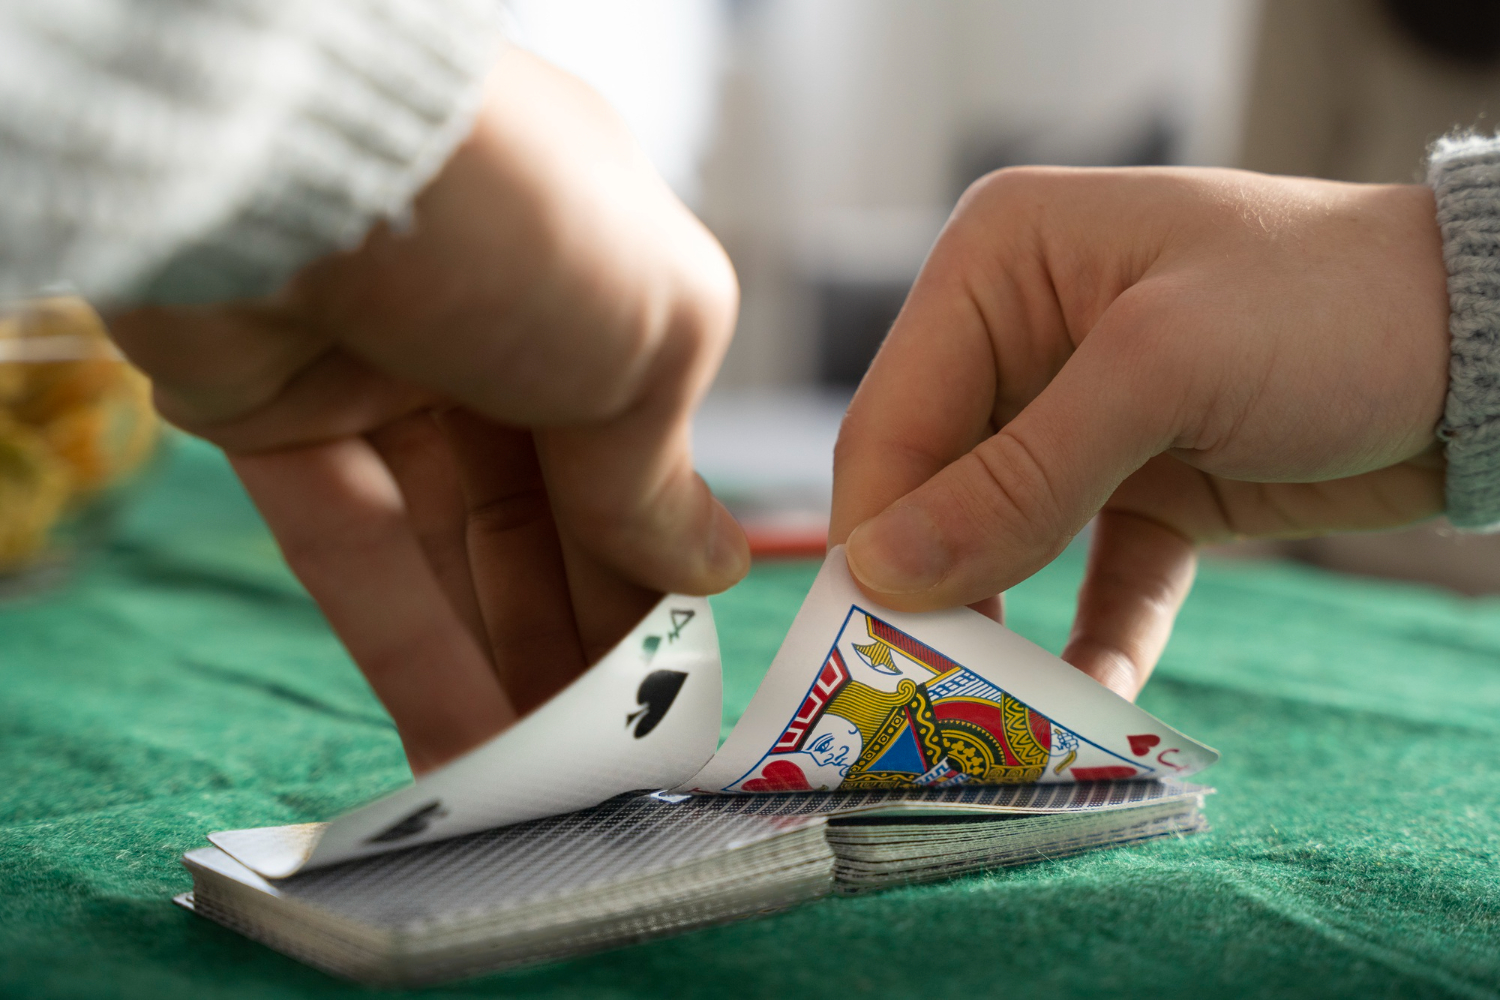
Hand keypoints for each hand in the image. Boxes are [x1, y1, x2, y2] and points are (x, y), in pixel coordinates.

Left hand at [108, 49, 746, 772]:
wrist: (299, 162)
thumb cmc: (521, 221)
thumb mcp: (653, 339)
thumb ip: (667, 469)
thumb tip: (706, 567)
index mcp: (592, 275)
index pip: (633, 444)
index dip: (652, 563)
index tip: (671, 669)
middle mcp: (487, 317)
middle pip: (541, 509)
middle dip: (578, 631)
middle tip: (610, 749)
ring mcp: (375, 368)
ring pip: (449, 542)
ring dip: (501, 660)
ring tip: (546, 777)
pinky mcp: (273, 414)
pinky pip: (355, 548)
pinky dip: (411, 647)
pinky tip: (468, 747)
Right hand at [831, 167, 1448, 698]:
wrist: (1490, 345)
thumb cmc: (1327, 306)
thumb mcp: (1161, 372)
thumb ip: (1017, 477)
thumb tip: (884, 572)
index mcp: (997, 265)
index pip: (894, 415)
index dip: (876, 529)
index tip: (870, 635)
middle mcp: (1020, 335)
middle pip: (934, 486)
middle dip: (935, 585)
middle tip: (924, 686)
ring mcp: (1077, 416)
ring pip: (1002, 539)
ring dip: (1004, 622)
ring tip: (999, 708)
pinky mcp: (1141, 485)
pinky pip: (1092, 575)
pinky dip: (1092, 636)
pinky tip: (1093, 695)